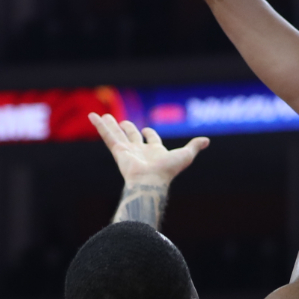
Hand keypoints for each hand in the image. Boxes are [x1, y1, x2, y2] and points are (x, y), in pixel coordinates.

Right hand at [89, 113, 207, 186]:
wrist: (151, 182)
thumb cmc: (168, 171)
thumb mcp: (185, 155)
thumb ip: (194, 146)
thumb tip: (206, 140)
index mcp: (155, 152)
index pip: (151, 140)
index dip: (150, 134)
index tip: (146, 130)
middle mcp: (140, 152)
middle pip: (132, 137)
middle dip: (127, 129)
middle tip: (122, 122)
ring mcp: (127, 151)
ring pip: (116, 134)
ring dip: (109, 125)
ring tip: (102, 116)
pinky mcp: (117, 150)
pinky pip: (107, 135)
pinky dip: (99, 126)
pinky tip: (92, 116)